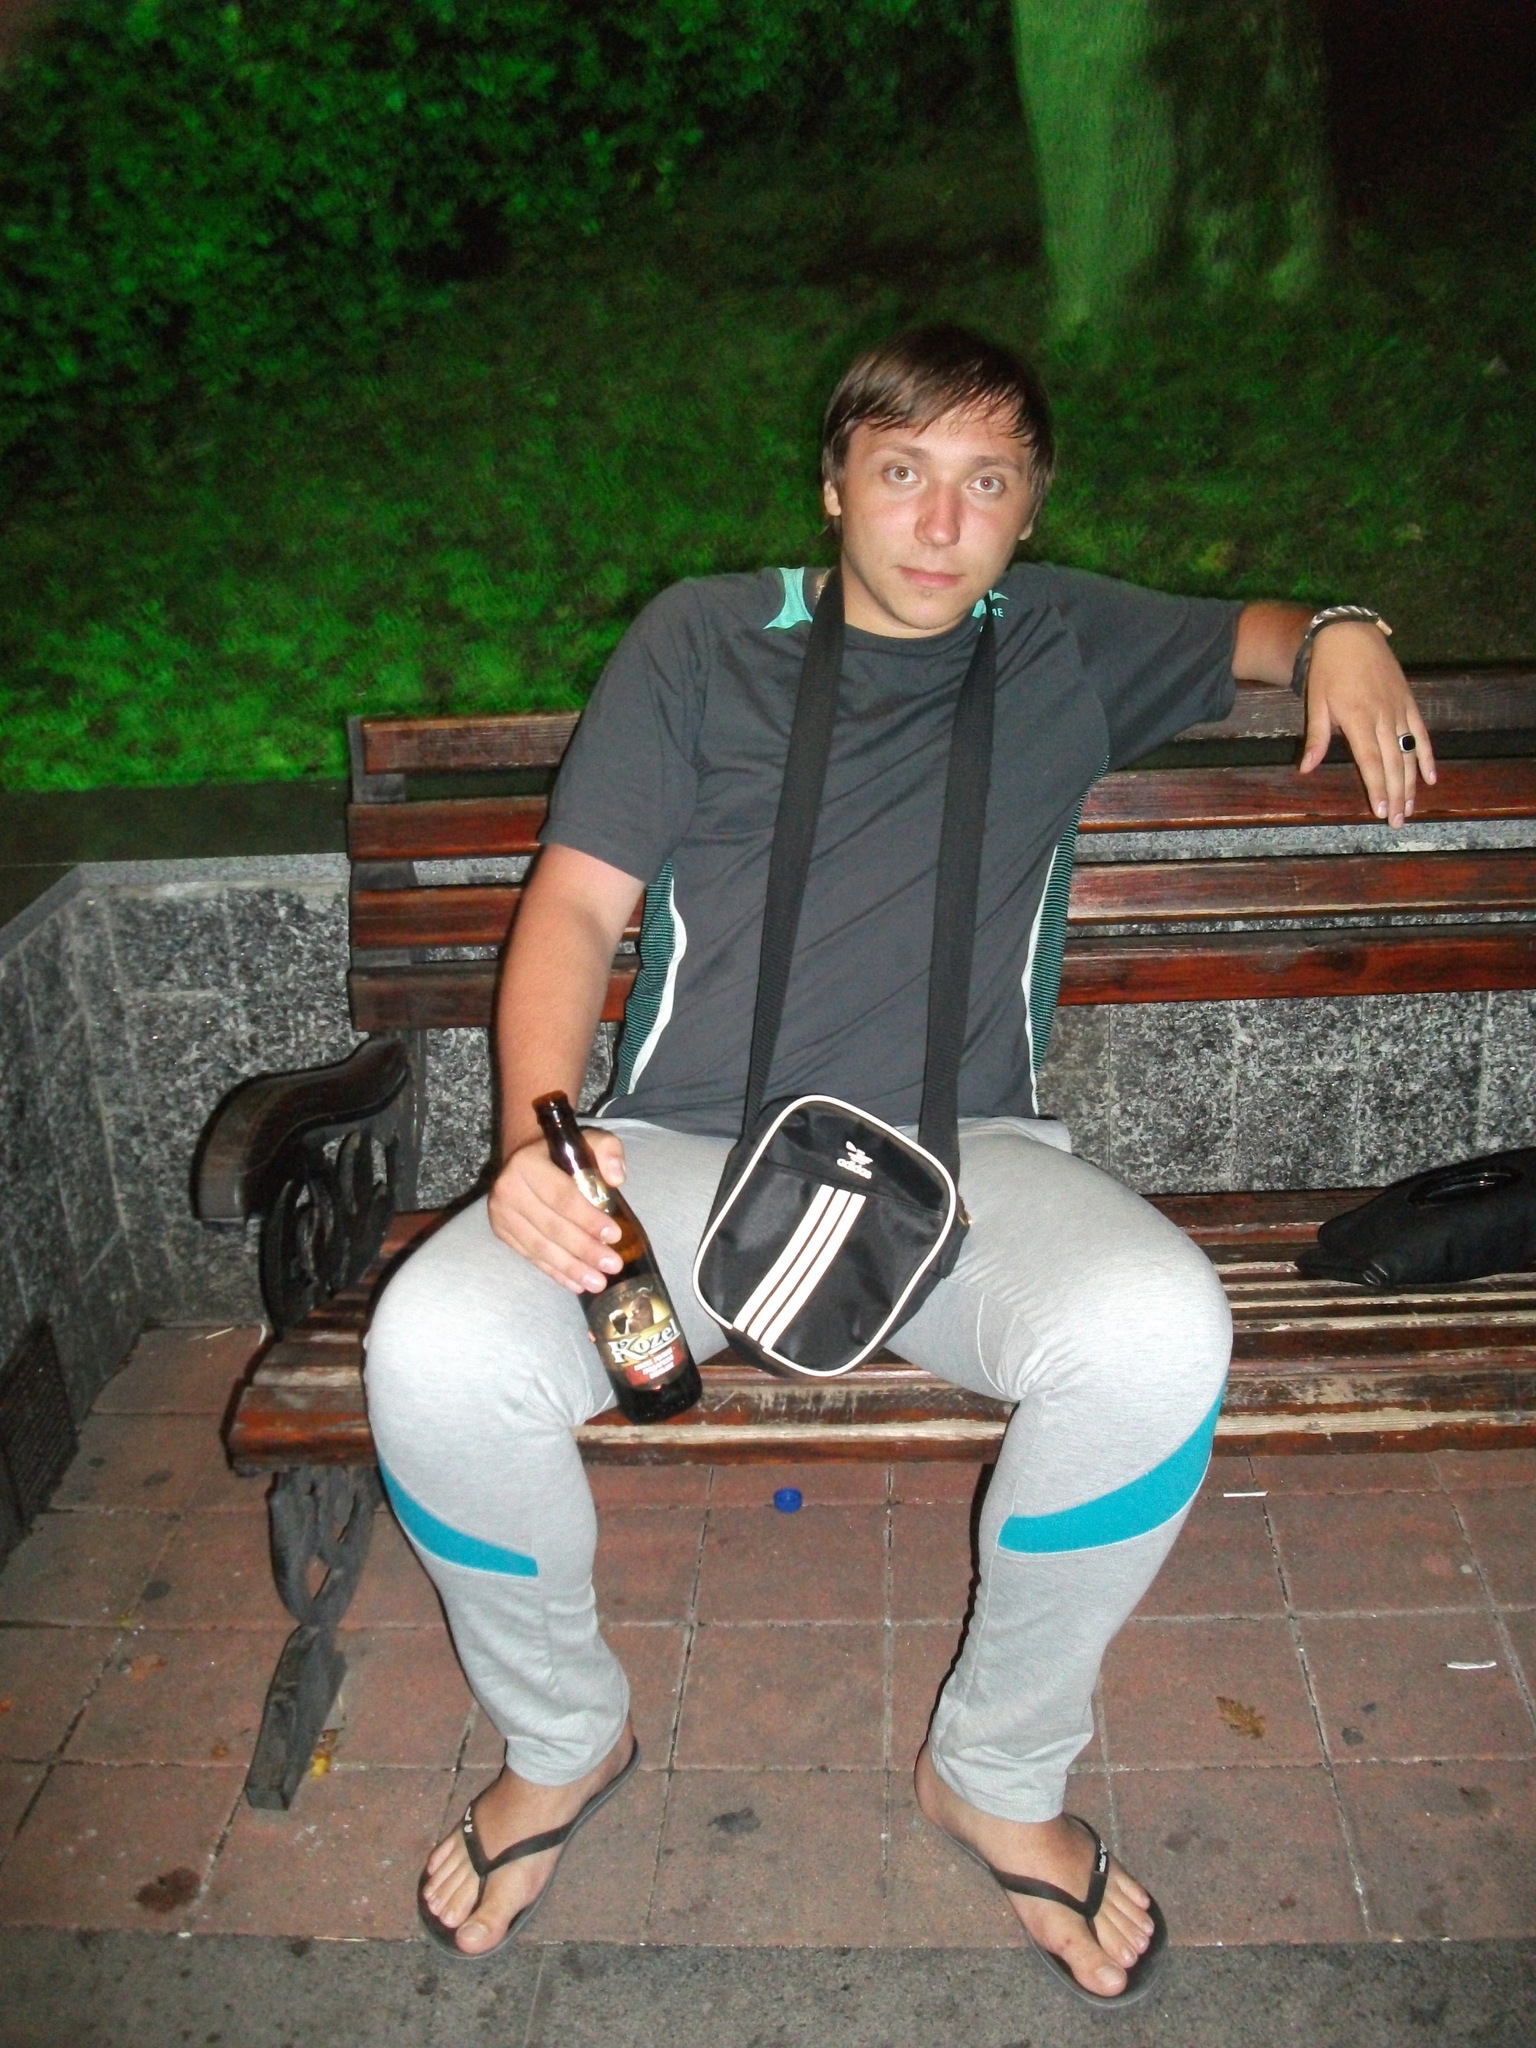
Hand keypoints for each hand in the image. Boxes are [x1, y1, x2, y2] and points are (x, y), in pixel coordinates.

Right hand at [487, 1129, 628, 1292]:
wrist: (524, 1160)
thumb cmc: (563, 1153)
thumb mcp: (590, 1140)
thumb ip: (608, 1150)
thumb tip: (616, 1178)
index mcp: (527, 1163)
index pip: (561, 1196)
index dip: (587, 1219)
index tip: (614, 1236)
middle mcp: (508, 1189)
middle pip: (551, 1226)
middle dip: (584, 1249)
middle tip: (612, 1266)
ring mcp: (501, 1213)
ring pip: (540, 1246)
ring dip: (571, 1268)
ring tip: (598, 1282)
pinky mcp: (501, 1231)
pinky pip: (531, 1256)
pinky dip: (555, 1271)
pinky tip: (576, 1283)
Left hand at [1299, 621, 1436, 825]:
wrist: (1351, 634)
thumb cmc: (1328, 670)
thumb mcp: (1316, 702)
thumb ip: (1317, 737)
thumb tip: (1306, 769)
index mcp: (1357, 718)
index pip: (1371, 761)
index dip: (1377, 787)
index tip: (1381, 810)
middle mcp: (1382, 716)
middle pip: (1393, 763)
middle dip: (1396, 794)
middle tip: (1397, 821)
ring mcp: (1399, 709)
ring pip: (1409, 752)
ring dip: (1411, 783)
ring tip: (1410, 808)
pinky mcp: (1409, 702)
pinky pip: (1422, 733)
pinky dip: (1427, 756)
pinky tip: (1430, 778)